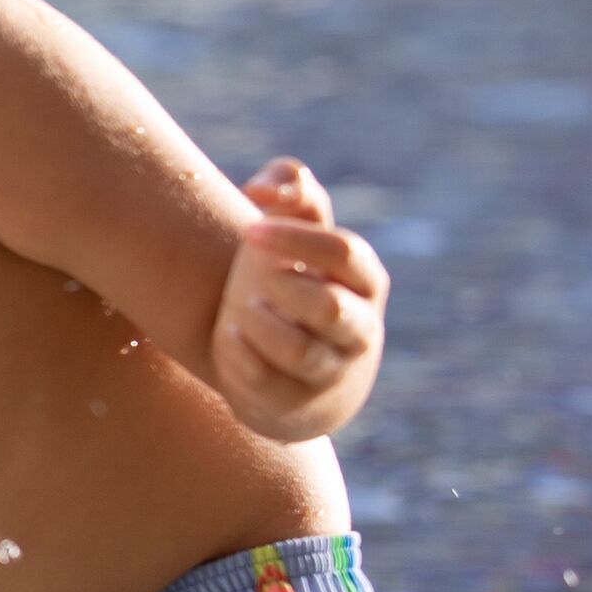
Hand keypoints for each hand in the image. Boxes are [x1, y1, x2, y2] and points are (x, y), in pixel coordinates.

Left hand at [210, 158, 387, 440]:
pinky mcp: (294, 403)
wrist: (282, 361)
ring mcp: (329, 369)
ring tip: (244, 309)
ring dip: (261, 325)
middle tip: (256, 276)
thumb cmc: (288, 279)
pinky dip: (240, 358)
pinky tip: (229, 337)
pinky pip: (267, 384)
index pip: (345, 253)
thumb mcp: (294, 232)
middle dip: (284, 287)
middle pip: (331, 308)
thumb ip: (291, 189)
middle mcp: (357, 327)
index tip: (250, 231)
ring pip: (301, 352)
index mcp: (362, 279)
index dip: (297, 239)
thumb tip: (266, 189)